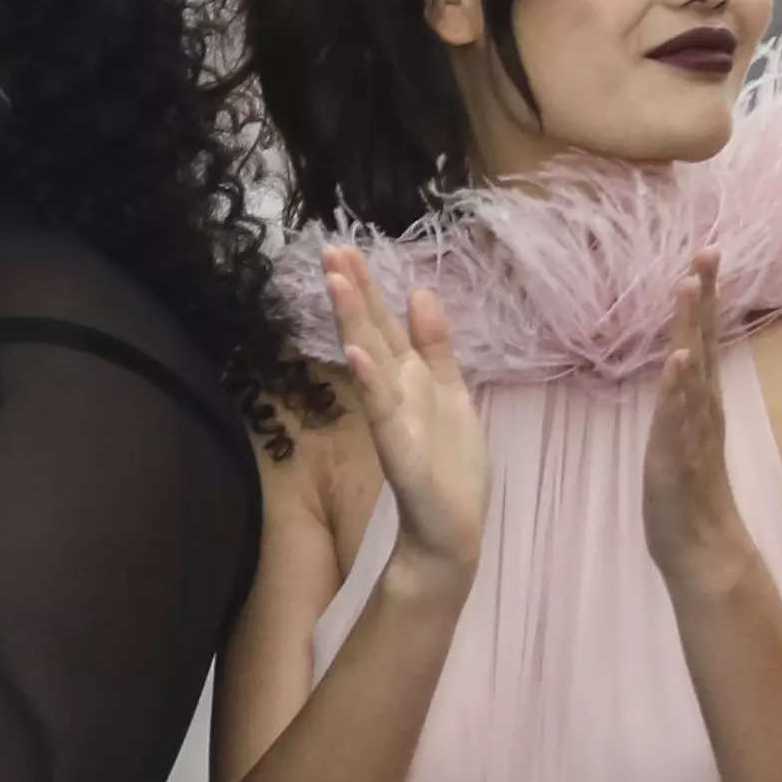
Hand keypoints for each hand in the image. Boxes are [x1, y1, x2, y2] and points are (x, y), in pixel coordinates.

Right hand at [323, 248, 490, 576]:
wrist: (446, 534)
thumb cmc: (447, 470)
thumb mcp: (451, 392)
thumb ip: (434, 346)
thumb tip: (419, 291)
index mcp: (411, 379)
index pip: (383, 323)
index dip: (366, 287)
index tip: (344, 247)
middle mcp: (397, 394)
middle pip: (372, 334)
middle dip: (354, 292)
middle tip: (330, 250)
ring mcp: (395, 421)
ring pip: (373, 363)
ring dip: (354, 323)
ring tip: (338, 283)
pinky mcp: (401, 452)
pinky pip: (384, 412)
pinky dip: (370, 383)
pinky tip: (357, 355)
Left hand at [641, 250, 755, 585]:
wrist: (699, 546)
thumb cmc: (685, 492)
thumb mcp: (677, 434)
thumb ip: (678, 402)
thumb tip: (676, 367)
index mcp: (698, 401)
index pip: (699, 339)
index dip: (701, 299)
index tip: (703, 255)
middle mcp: (702, 408)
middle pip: (702, 342)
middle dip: (703, 296)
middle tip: (707, 250)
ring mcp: (693, 431)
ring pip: (693, 369)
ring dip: (689, 327)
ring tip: (688, 287)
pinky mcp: (679, 456)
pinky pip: (679, 417)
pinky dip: (678, 387)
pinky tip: (677, 359)